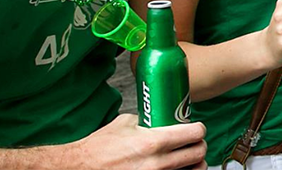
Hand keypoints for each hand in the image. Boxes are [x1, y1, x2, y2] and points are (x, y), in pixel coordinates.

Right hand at [75, 114, 206, 168]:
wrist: (81, 167)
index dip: (199, 129)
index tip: (196, 128)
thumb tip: (163, 117)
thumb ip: (148, 121)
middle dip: (200, 145)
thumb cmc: (101, 147)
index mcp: (153, 142)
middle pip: (198, 153)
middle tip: (195, 142)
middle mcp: (158, 163)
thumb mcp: (126, 124)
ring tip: (189, 159)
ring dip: (195, 163)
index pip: (194, 133)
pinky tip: (178, 169)